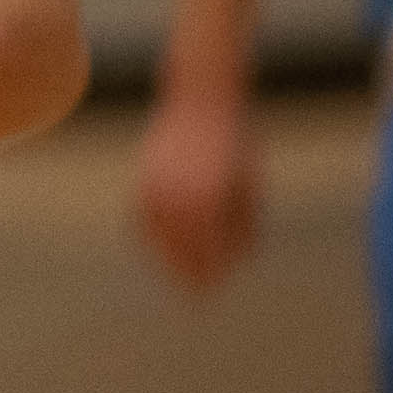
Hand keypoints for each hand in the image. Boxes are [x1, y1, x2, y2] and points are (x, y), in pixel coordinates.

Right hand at [132, 80, 263, 288]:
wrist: (203, 96)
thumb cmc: (237, 142)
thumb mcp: (250, 186)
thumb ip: (244, 225)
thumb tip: (237, 261)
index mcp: (211, 200)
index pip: (207, 250)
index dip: (210, 273)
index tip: (211, 290)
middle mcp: (179, 194)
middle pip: (179, 247)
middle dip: (187, 273)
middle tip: (194, 296)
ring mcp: (157, 182)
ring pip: (156, 232)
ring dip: (164, 256)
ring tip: (173, 275)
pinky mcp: (145, 171)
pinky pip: (141, 212)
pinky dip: (146, 231)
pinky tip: (155, 244)